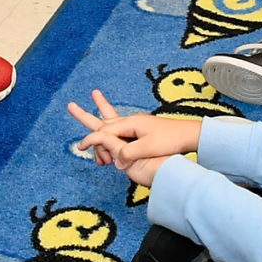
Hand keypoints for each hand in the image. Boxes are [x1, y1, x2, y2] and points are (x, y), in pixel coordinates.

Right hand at [67, 91, 203, 185]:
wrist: (190, 135)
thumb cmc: (171, 139)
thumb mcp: (149, 147)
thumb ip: (129, 153)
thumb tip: (116, 161)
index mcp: (131, 123)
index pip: (103, 131)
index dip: (90, 140)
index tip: (80, 148)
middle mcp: (131, 121)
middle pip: (103, 118)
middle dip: (87, 113)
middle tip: (71, 105)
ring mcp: (136, 126)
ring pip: (111, 124)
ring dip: (99, 120)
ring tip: (94, 100)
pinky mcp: (142, 131)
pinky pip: (120, 131)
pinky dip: (111, 133)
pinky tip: (111, 132)